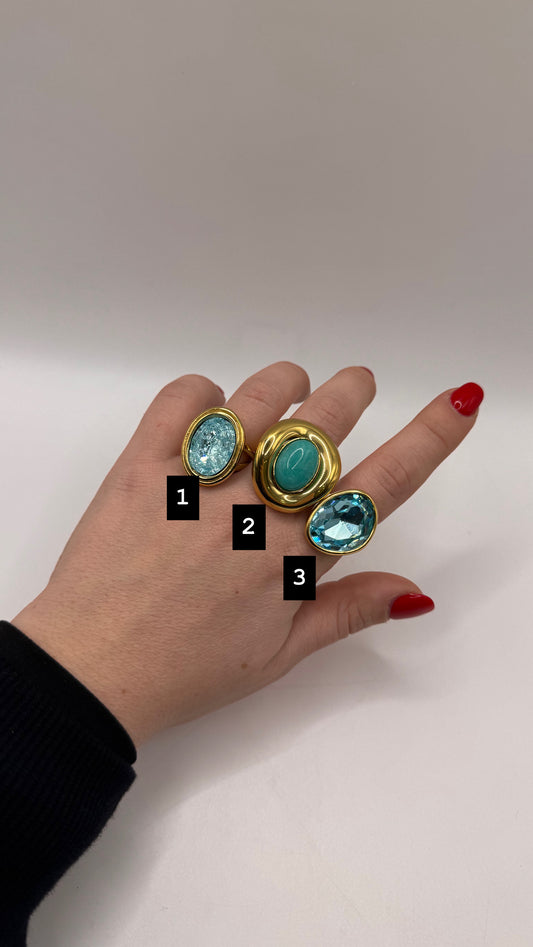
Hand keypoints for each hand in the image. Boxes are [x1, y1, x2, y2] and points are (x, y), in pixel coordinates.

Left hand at [11, 363, 482, 747]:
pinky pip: (182, 402)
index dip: (429, 439)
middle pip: (323, 428)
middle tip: (354, 386)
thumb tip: (416, 592)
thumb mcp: (279, 655)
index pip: (379, 489)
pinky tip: (209, 410)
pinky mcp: (142, 469)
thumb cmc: (190, 671)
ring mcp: (196, 487)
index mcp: (294, 559)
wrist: (93, 671)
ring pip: (259, 402)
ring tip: (288, 388)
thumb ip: (347, 611)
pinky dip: (204, 391)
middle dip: (351, 393)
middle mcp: (254, 515)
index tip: (459, 400)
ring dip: (285, 383)